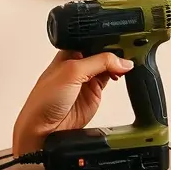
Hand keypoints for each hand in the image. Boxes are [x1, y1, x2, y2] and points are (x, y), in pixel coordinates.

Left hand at [12, 50, 132, 155]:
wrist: (43, 130)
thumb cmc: (43, 100)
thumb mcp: (72, 72)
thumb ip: (98, 62)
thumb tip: (121, 60)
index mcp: (69, 52)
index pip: (93, 40)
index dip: (107, 39)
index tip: (122, 40)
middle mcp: (79, 64)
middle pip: (103, 52)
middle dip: (115, 51)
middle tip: (127, 52)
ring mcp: (87, 79)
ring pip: (109, 66)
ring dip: (118, 63)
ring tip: (125, 63)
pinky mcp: (94, 93)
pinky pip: (110, 80)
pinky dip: (118, 76)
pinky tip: (122, 73)